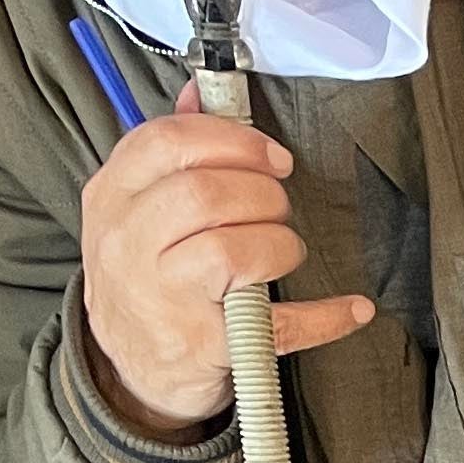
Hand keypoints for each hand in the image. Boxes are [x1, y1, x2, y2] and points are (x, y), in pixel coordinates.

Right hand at [78, 89, 375, 436]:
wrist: (129, 368)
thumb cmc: (145, 277)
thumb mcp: (134, 210)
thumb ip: (167, 153)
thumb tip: (200, 94)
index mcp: (111, 197)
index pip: (166, 143)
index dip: (232, 140)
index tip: (272, 157)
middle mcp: (128, 244)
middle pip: (205, 194)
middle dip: (262, 193)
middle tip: (279, 207)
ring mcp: (162, 298)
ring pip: (233, 251)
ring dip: (281, 243)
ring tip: (285, 250)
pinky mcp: (204, 346)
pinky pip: (278, 324)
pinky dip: (326, 316)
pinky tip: (352, 308)